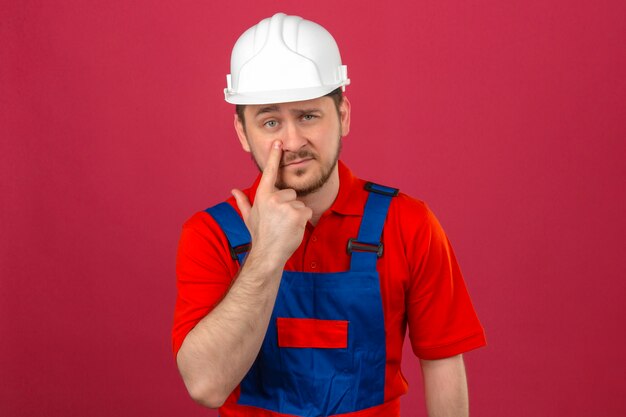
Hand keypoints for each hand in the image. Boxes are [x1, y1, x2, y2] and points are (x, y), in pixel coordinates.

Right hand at [232, 140, 311, 265]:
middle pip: (291, 193)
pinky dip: (302, 220)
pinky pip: (306, 211)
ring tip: (285, 226)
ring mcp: (286, 205)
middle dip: (288, 206)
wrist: (268, 253)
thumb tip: (234, 191)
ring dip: (296, 214)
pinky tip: (293, 228)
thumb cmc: (260, 235)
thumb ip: (243, 202)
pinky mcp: (297, 213)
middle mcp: (273, 197)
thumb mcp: (249, 217)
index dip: (273, 156)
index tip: (278, 142)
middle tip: (280, 220)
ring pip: (299, 203)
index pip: (269, 172)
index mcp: (262, 195)